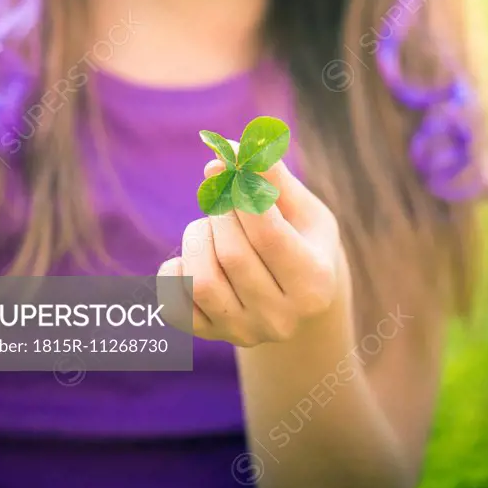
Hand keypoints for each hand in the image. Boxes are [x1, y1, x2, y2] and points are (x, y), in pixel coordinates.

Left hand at [157, 142, 345, 346]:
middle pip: (232, 255)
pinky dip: (174, 272)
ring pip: (200, 281)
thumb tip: (228, 151)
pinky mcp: (211, 336)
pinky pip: (172, 304)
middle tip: (224, 199)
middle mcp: (282, 319)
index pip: (267, 234)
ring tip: (210, 227)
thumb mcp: (301, 208)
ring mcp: (245, 333)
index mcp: (314, 284)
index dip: (240, 192)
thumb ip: (271, 178)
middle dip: (220, 213)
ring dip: (197, 239)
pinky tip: (192, 257)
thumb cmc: (301, 239)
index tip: (226, 162)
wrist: (296, 299)